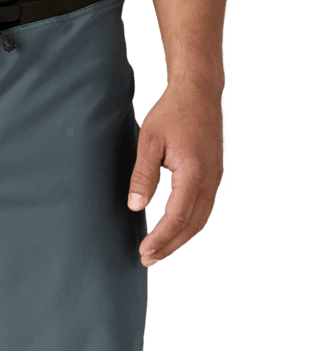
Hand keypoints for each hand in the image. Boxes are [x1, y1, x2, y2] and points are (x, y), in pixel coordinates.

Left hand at [127, 83, 223, 266]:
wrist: (198, 91)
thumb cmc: (171, 113)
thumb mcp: (149, 141)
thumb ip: (143, 175)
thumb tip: (135, 206)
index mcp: (194, 172)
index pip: (177, 217)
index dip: (161, 238)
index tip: (144, 251)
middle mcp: (210, 179)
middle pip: (192, 225)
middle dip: (170, 245)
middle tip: (147, 259)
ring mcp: (216, 177)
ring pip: (201, 219)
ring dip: (180, 238)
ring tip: (158, 250)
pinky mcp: (214, 174)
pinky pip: (204, 208)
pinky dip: (189, 224)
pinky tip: (174, 229)